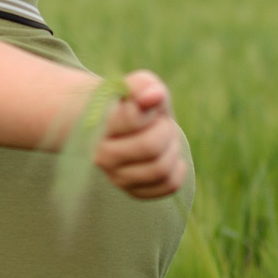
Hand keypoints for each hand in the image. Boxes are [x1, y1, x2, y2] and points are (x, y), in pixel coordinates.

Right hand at [93, 70, 187, 199]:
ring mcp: (116, 178)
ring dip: (172, 150)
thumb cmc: (132, 103)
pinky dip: (177, 170)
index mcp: (99, 125)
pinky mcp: (133, 192)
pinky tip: (171, 157)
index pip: (133, 118)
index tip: (150, 101)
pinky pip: (168, 186)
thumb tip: (154, 97)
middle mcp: (102, 156)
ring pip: (161, 169)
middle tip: (161, 123)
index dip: (152, 105)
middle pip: (150, 146)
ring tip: (166, 140)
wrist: (120, 127)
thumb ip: (144, 85)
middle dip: (165, 130)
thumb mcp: (137, 86)